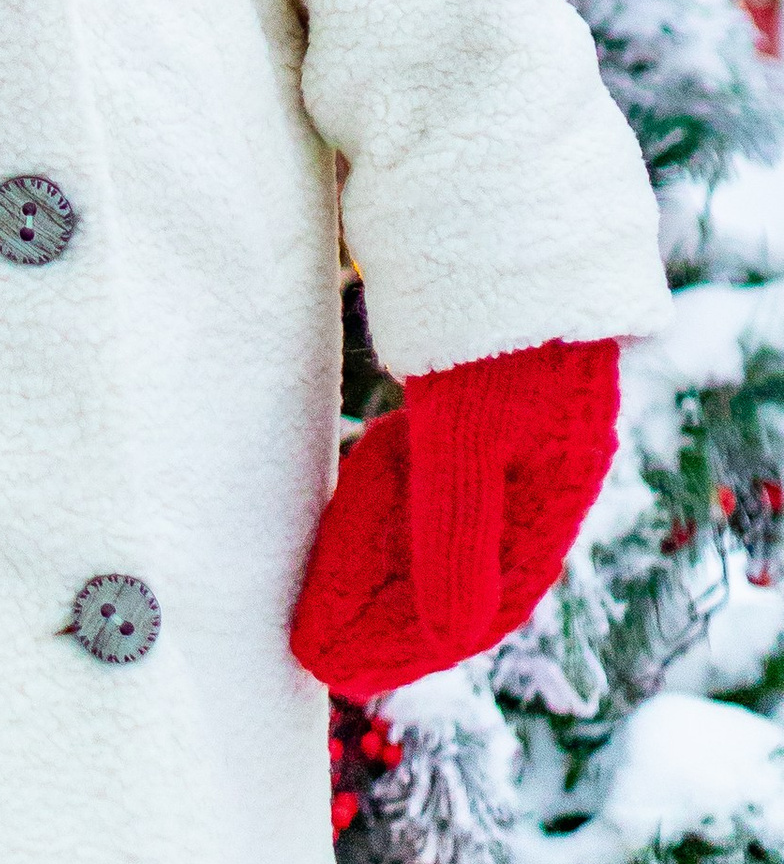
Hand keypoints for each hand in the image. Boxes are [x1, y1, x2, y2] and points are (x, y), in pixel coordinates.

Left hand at [291, 338, 620, 698]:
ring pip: (431, 516)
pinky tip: (343, 524)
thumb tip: (453, 631)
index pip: (488, 595)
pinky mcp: (454, 383)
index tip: (347, 673)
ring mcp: (494, 422)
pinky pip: (419, 468)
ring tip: (313, 608)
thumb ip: (456, 530)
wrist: (481, 190)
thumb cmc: (483, 314)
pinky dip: (380, 504)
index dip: (418, 643)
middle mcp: (531, 462)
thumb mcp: (462, 429)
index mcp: (552, 484)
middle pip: (455, 562)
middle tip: (310, 651)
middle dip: (383, 614)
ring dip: (373, 565)